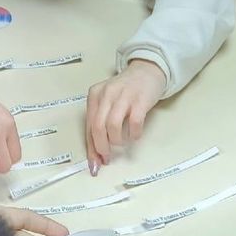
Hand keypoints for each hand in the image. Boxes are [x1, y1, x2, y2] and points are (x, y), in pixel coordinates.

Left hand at [85, 59, 166, 174]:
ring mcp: (124, 95)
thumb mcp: (107, 102)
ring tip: (122, 143)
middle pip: (97, 126)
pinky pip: (134, 123)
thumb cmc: (125, 91)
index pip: (88, 125)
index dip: (91, 148)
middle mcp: (106, 94)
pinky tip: (134, 135)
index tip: (95, 164)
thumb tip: (97, 153)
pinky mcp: (140, 99)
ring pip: (112, 125)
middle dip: (101, 147)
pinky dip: (133, 135)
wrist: (147, 71)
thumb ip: (100, 123)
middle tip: (108, 157)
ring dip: (116, 141)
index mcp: (94, 95)